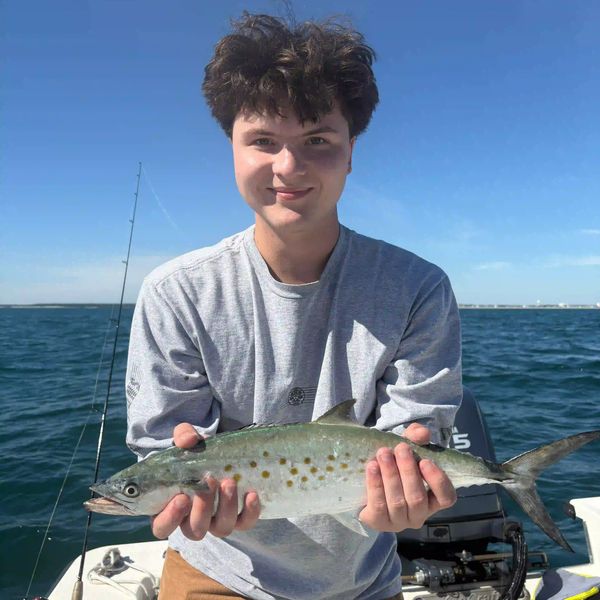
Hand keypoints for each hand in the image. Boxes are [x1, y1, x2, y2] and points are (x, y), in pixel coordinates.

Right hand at [150, 423, 260, 539]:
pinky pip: (245, 522)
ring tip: (230, 482)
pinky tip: (251, 494)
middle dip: (202, 508)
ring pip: (221, 528)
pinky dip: (250, 512)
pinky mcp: (240, 518)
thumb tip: (189, 440)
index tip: (181, 498)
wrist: (221, 453)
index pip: (162, 527)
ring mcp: (217, 521)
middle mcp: (194, 519)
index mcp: (171, 507)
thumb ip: (183, 436)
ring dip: (226, 507)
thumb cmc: (196, 452)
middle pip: (195, 530)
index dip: (170, 518)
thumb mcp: (187, 441)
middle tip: (209, 481)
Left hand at [359, 423, 455, 531]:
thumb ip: (415, 437)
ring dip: (390, 475)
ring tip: (383, 453)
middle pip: (417, 497)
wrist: (363, 483)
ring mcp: (398, 522)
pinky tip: (371, 467)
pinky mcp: (378, 522)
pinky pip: (378, 506)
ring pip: (397, 502)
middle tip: (401, 449)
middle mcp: (418, 515)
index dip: (438, 481)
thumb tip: (422, 433)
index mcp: (431, 500)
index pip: (446, 498)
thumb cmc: (393, 466)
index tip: (425, 461)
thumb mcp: (405, 449)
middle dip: (408, 471)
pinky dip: (375, 485)